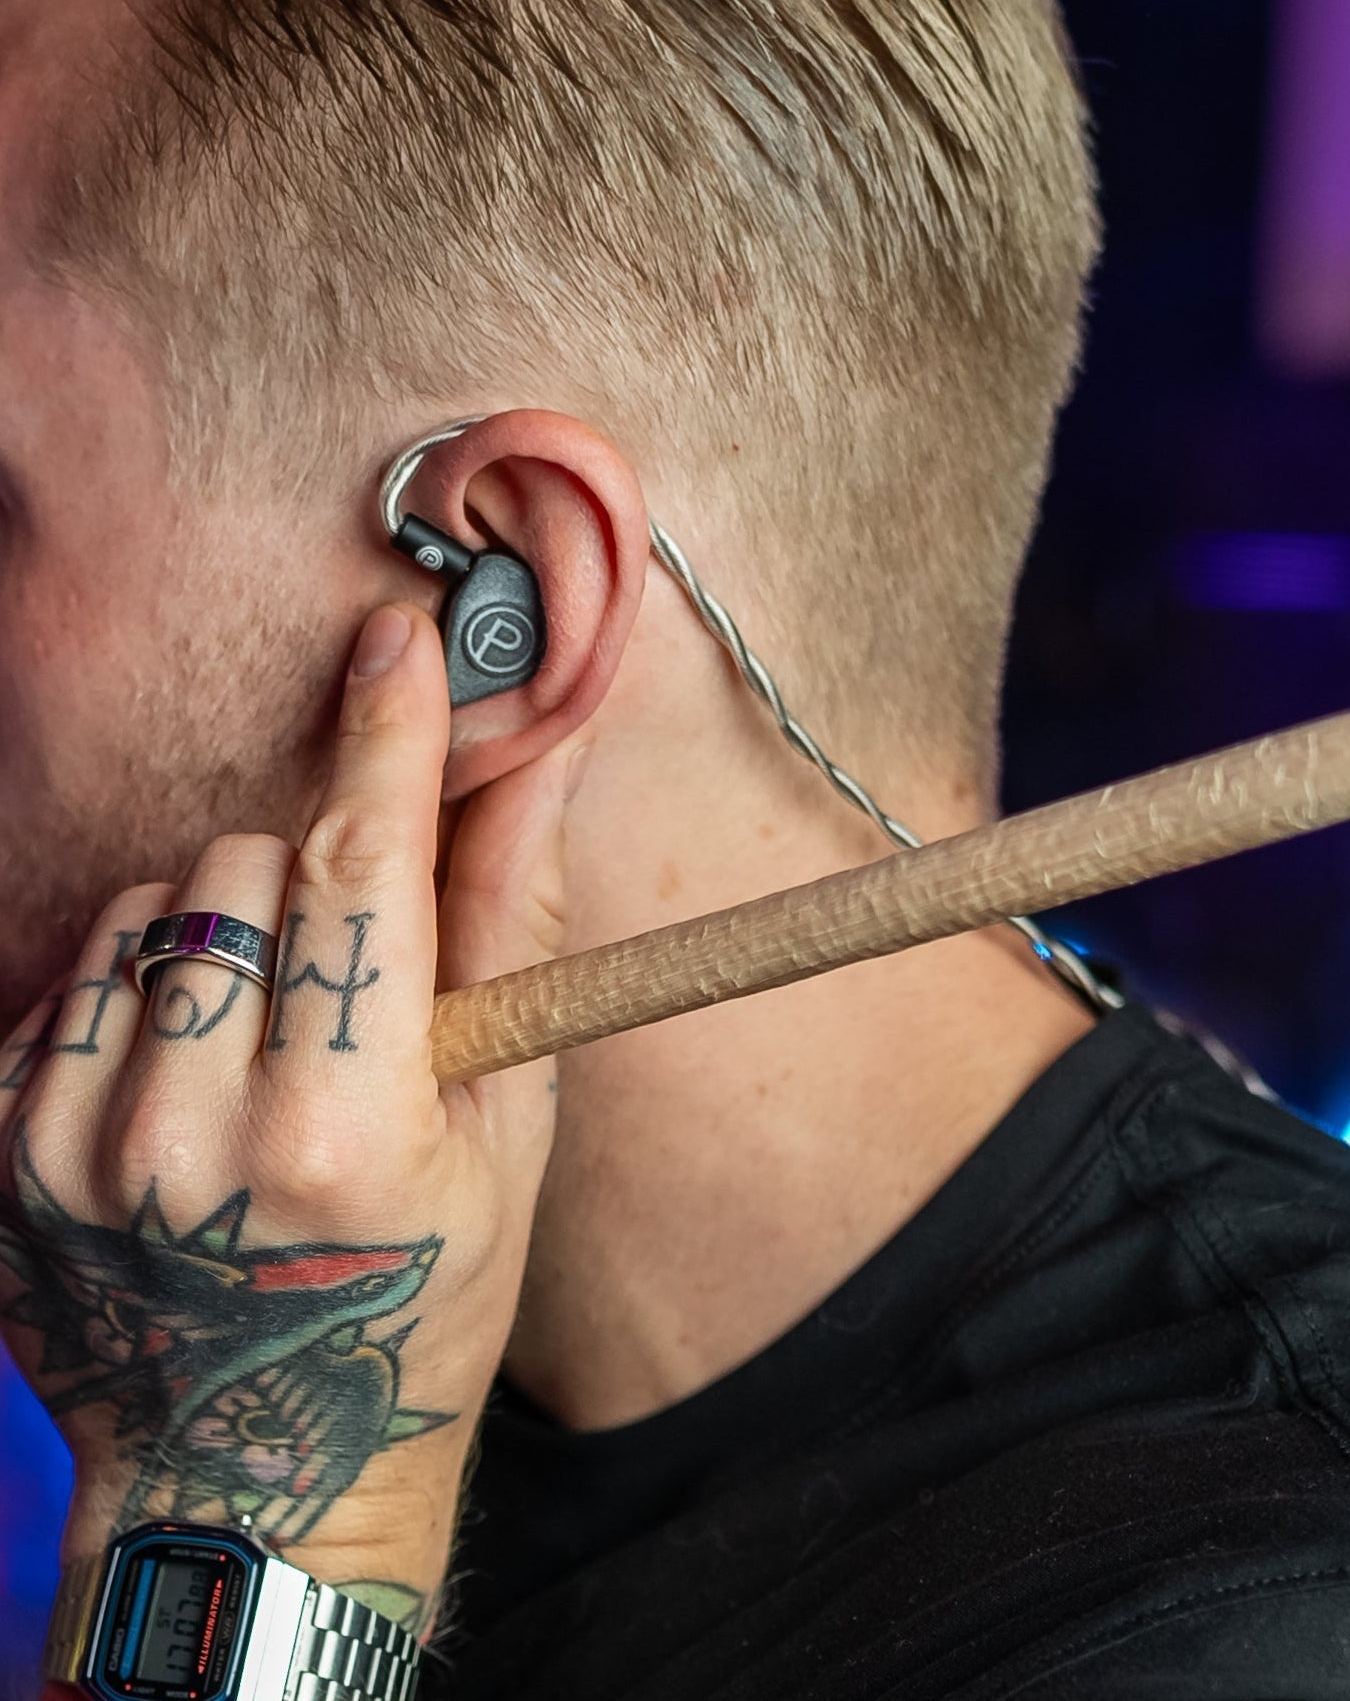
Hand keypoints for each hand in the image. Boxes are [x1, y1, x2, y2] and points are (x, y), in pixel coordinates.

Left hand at [0, 603, 569, 1634]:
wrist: (255, 1468)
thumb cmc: (424, 1294)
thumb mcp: (509, 1128)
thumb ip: (519, 933)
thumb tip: (539, 767)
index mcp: (345, 1134)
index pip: (363, 875)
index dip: (387, 740)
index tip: (397, 639)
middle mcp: (191, 1140)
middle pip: (243, 866)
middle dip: (308, 873)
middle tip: (347, 974)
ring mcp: (74, 1150)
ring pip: (151, 907)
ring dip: (220, 930)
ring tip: (264, 1035)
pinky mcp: (3, 1155)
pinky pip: (74, 975)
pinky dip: (143, 986)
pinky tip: (187, 1070)